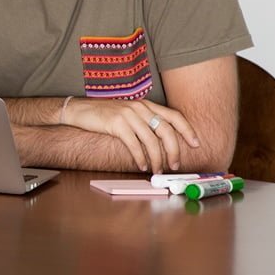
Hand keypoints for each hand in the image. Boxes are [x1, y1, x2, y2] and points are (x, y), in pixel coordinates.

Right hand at [65, 98, 199, 172]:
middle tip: (175, 165)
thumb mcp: (128, 113)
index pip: (174, 116)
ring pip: (151, 140)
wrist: (79, 110)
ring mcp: (128, 114)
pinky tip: (142, 165)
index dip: (187, 130)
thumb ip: (144, 122)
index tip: (196, 144)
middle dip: (174, 150)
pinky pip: (134, 144)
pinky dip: (140, 157)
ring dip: (157, 158)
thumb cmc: (104, 115)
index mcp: (145, 104)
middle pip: (166, 130)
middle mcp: (139, 107)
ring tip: (157, 170)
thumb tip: (162, 143)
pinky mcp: (116, 123)